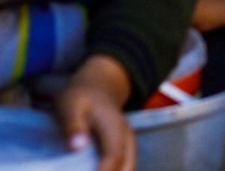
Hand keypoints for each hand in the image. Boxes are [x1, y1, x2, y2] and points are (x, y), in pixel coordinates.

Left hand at [55, 55, 134, 170]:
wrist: (99, 87)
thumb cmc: (80, 97)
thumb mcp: (70, 105)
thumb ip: (73, 125)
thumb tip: (77, 147)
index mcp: (115, 128)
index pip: (113, 157)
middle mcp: (127, 139)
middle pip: (127, 168)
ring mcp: (129, 145)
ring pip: (130, 169)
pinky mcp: (126, 151)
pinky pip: (126, 168)